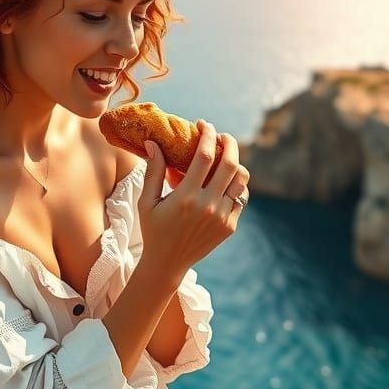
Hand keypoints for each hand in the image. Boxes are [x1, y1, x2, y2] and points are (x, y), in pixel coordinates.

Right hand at [137, 119, 250, 276]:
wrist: (168, 263)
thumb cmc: (153, 229)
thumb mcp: (146, 201)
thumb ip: (153, 171)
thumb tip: (153, 142)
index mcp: (185, 197)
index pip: (204, 156)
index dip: (208, 135)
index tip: (204, 124)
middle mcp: (208, 206)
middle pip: (230, 163)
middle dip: (229, 142)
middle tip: (222, 135)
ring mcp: (222, 217)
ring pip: (241, 180)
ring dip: (236, 163)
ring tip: (225, 157)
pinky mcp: (230, 226)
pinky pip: (241, 197)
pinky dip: (236, 184)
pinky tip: (225, 179)